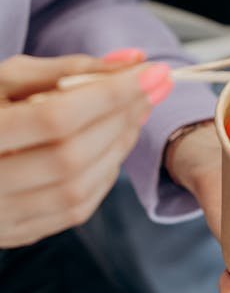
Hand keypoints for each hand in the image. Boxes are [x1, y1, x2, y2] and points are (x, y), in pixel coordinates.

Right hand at [0, 51, 170, 247]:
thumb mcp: (9, 79)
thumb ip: (69, 68)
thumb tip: (133, 60)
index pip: (55, 118)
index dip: (110, 95)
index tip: (152, 72)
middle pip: (71, 155)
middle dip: (122, 119)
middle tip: (152, 89)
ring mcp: (0, 215)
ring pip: (78, 188)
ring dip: (119, 148)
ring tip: (135, 114)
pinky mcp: (17, 232)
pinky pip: (75, 211)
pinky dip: (104, 177)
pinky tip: (113, 146)